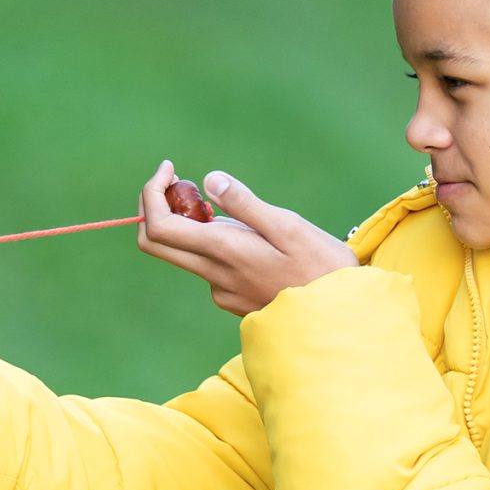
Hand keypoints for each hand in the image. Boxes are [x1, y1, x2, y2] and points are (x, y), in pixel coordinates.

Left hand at [136, 161, 356, 315]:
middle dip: (157, 206)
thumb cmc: (321, 268)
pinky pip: (211, 266)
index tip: (169, 169)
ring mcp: (220, 290)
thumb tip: (208, 180)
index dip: (152, 194)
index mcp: (223, 251)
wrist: (337, 320)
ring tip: (238, 212)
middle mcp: (213, 274)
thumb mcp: (288, 226)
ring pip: (186, 251)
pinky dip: (218, 243)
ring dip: (195, 223)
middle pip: (157, 242)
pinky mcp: (231, 298)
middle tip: (179, 181)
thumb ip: (245, 204)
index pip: (158, 227)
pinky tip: (256, 242)